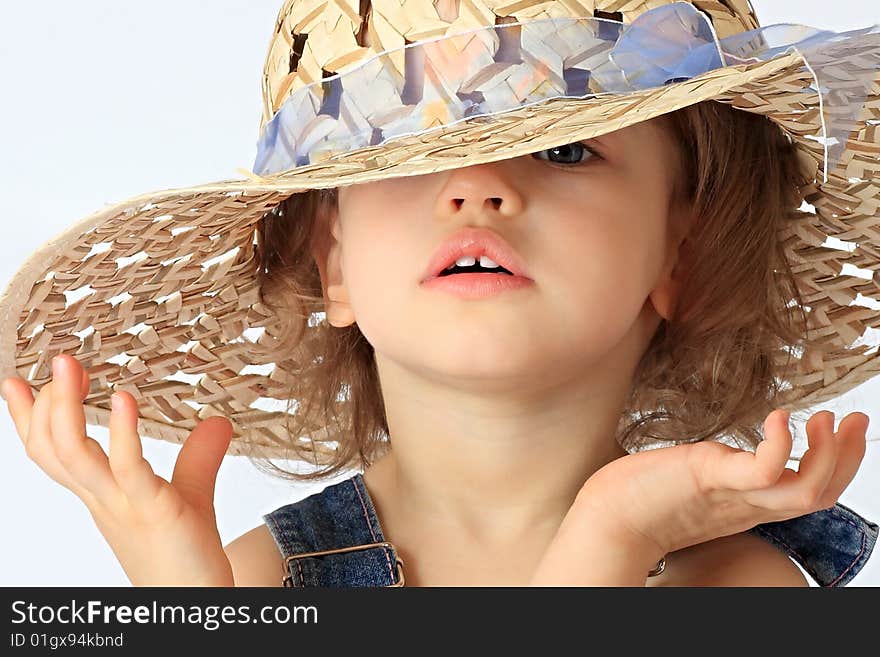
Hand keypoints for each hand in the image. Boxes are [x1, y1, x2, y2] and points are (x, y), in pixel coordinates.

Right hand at [2, 354, 234, 585]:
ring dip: (67, 409)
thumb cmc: (184, 551)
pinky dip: (122, 432)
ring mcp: (123, 504)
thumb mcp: (188, 493)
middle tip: (55, 359)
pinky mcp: (153, 509)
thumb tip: (219, 422)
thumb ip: (197, 458)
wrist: (196, 597)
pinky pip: (128, 469)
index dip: (30, 419)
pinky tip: (125, 398)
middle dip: (45, 403)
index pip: (54, 453)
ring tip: (71, 366)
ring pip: (73, 457)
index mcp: (102, 492)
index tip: (15, 381)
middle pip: (53, 450)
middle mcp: (103, 498)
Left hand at [572, 408, 868, 557]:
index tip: (845, 429)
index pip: (811, 492)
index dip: (837, 465)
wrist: (608, 516)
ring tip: (831, 419)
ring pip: (805, 489)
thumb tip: (724, 454)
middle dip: (847, 456)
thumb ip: (720, 471)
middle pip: (820, 493)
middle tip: (859, 420)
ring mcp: (733, 495)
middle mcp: (749, 505)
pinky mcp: (711, 479)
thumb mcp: (697, 481)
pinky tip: (781, 418)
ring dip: (829, 454)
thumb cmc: (644, 495)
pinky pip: (763, 471)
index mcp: (750, 505)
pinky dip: (781, 446)